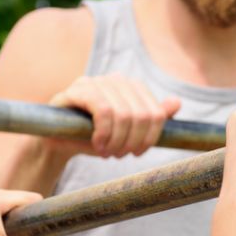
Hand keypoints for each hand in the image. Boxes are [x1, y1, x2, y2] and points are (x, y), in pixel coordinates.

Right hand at [50, 75, 182, 157]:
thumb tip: (176, 103)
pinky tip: (97, 144)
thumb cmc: (94, 137)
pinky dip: (103, 133)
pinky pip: (102, 110)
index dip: (150, 138)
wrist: (59, 142)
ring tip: (107, 152)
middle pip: (142, 115)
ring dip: (116, 140)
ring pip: (123, 113)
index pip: (155, 112)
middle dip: (132, 142)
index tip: (136, 153)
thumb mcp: (127, 133)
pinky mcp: (78, 89)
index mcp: (132, 88)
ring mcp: (96, 82)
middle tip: (119, 155)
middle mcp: (116, 80)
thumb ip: (151, 119)